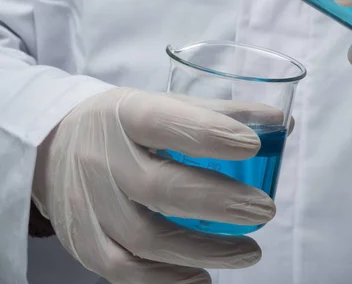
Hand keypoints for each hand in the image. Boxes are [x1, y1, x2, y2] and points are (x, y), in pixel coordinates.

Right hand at [31, 88, 278, 283]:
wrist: (51, 145)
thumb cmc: (124, 125)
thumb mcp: (161, 104)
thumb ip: (220, 112)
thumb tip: (282, 120)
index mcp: (126, 115)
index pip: (165, 122)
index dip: (210, 133)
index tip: (255, 145)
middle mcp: (103, 160)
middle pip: (160, 188)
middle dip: (220, 202)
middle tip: (264, 210)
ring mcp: (90, 204)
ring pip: (146, 238)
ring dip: (205, 251)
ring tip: (251, 253)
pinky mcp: (83, 240)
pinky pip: (123, 270)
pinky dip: (166, 280)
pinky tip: (202, 278)